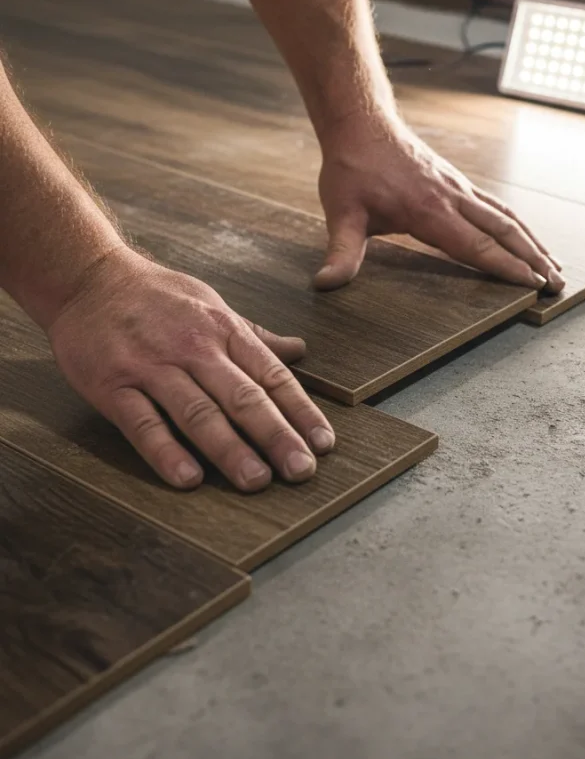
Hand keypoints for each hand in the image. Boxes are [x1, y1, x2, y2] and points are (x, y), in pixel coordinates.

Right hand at [46, 247, 334, 491]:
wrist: (88, 277)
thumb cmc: (157, 296)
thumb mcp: (212, 305)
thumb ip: (254, 336)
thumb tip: (299, 350)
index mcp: (223, 330)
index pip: (271, 376)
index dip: (300, 411)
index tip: (323, 443)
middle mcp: (194, 348)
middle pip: (243, 397)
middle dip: (276, 436)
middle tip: (301, 471)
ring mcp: (152, 367)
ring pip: (198, 413)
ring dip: (230, 450)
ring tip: (256, 481)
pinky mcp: (113, 385)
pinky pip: (143, 424)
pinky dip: (165, 452)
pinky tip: (188, 479)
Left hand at [313, 114, 564, 292]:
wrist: (361, 124)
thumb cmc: (352, 169)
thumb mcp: (342, 213)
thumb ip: (341, 252)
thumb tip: (326, 284)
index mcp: (430, 211)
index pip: (477, 245)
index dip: (506, 267)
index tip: (532, 285)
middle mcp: (453, 199)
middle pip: (504, 232)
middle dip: (533, 259)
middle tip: (558, 285)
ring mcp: (459, 189)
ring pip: (506, 217)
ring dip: (533, 242)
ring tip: (555, 265)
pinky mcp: (458, 183)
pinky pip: (496, 206)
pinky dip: (516, 224)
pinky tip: (525, 236)